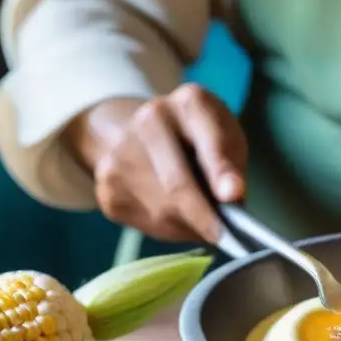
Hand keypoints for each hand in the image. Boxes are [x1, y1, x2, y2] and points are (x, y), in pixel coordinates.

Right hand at [67, 84, 247, 242]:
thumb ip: (233, 165)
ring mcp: (121, 153)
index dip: (221, 169)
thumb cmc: (198, 140)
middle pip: (177, 182)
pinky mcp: (107, 187)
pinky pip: (145, 222)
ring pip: (161, 210)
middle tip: (223, 237)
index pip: (208, 139)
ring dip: (188, 227)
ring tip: (202, 224)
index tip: (233, 195)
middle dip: (204, 216)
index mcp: (190, 103)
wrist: (138, 133)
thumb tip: (231, 200)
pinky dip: (168, 229)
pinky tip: (174, 217)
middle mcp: (149, 120)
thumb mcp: (227, 138)